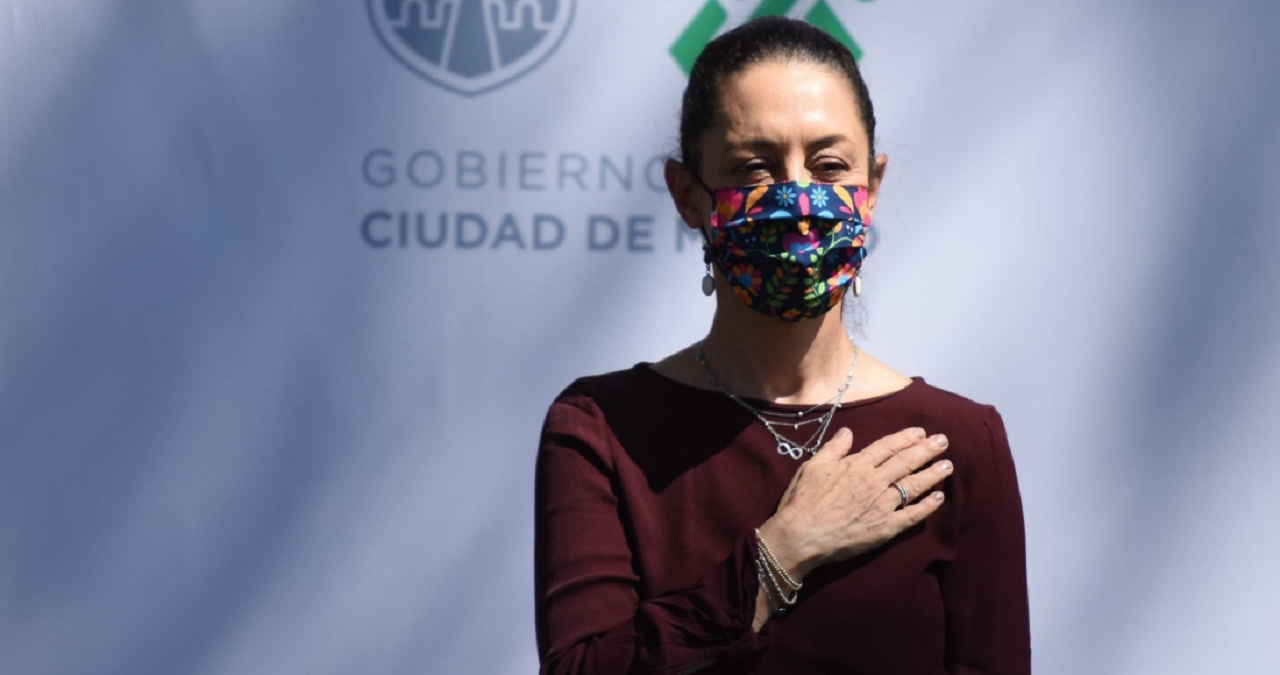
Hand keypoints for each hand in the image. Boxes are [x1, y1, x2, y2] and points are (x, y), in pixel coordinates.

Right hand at [758, 427, 951, 580]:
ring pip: (914, 485)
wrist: (800, 536)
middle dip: (927, 450)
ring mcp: (882, 505)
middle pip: (906, 462)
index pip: (887, 447)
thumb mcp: (813, 467)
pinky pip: (912, 515)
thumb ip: (833, 449)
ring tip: (947, 466)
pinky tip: (938, 498)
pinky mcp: (886, 528)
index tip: (921, 432)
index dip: (906, 438)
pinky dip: (927, 506)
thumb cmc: (802, 501)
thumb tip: (847, 433)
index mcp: (857, 465)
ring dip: (933, 474)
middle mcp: (874, 482)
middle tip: (943, 441)